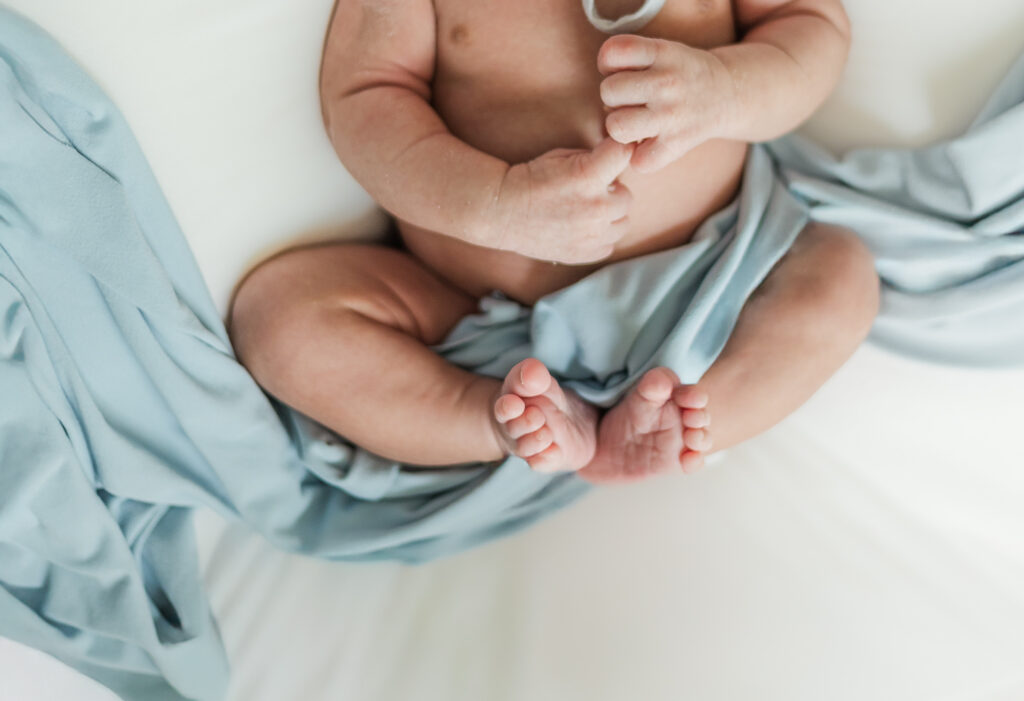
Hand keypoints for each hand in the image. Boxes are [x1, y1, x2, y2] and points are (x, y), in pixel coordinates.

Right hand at [490, 138, 634, 263]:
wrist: (502, 211)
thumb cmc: (531, 179)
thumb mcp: (561, 156)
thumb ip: (594, 158)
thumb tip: (618, 160)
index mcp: (588, 176)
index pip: (624, 154)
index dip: (617, 152)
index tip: (610, 155)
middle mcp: (596, 207)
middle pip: (627, 196)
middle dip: (611, 191)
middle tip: (589, 191)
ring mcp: (592, 235)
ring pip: (623, 223)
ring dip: (609, 215)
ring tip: (586, 211)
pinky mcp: (585, 254)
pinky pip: (610, 244)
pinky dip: (600, 236)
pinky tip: (581, 228)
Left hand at [597, 34, 735, 172]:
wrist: (727, 94)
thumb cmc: (680, 73)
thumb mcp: (661, 50)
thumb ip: (629, 60)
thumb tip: (602, 103)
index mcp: (662, 52)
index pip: (612, 53)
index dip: (608, 64)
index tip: (622, 71)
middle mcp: (666, 82)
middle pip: (608, 91)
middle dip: (614, 97)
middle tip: (632, 100)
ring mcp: (672, 115)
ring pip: (616, 127)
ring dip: (620, 126)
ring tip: (636, 122)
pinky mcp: (677, 145)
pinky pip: (637, 161)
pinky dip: (639, 157)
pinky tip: (650, 144)